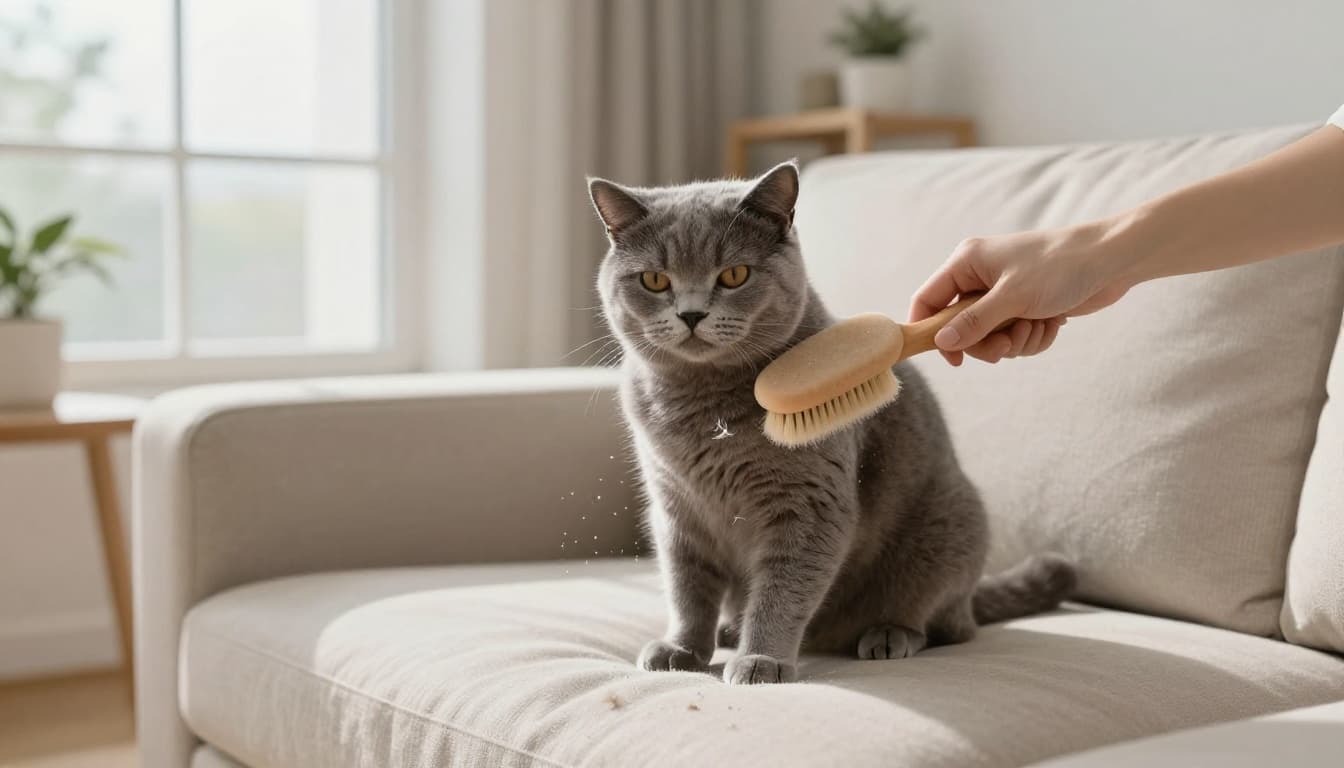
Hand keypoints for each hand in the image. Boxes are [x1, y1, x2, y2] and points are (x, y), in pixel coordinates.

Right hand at [909, 221, 1134, 364]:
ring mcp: (1003, 293)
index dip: (931, 331)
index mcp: (966, 263)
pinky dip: (1034, 337)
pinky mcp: (1025, 306)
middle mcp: (980, 278)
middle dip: (988, 342)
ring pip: (990, 337)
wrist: (1112, 261)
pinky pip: (1015, 337)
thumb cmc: (1060, 267)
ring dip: (1017, 341)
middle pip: (960, 327)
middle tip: (1008, 344)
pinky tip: (1053, 323)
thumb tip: (942, 342)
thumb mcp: (1012, 297)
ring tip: (1039, 324)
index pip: (928, 300)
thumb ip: (974, 322)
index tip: (952, 360)